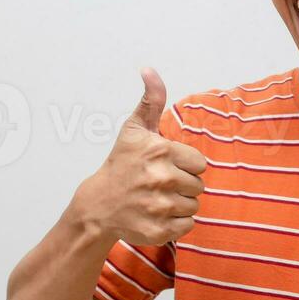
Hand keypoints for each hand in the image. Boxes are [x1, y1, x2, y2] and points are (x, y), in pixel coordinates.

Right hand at [74, 67, 206, 245]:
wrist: (98, 205)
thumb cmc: (121, 164)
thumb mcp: (134, 129)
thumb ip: (151, 99)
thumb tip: (149, 70)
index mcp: (160, 152)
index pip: (200, 163)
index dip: (185, 165)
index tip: (167, 165)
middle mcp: (161, 179)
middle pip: (198, 186)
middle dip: (183, 184)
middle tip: (161, 184)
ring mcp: (159, 207)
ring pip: (194, 206)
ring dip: (180, 204)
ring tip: (159, 199)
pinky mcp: (159, 230)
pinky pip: (187, 225)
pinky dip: (176, 223)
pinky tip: (158, 214)